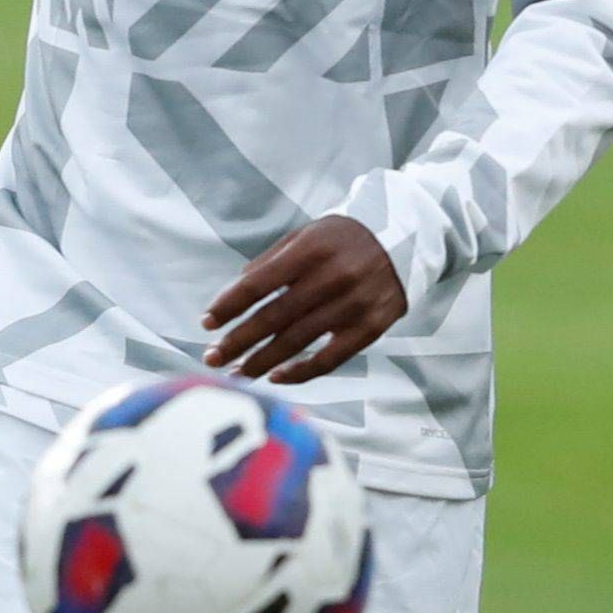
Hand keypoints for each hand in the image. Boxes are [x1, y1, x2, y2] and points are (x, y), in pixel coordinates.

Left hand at [206, 218, 406, 383]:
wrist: (406, 239)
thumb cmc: (344, 238)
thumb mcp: (307, 234)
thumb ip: (272, 260)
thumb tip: (236, 291)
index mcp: (311, 249)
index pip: (259, 283)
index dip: (229, 305)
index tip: (206, 323)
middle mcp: (333, 277)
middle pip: (274, 317)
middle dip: (238, 341)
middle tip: (211, 358)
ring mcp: (354, 305)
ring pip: (298, 342)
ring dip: (261, 362)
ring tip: (235, 373)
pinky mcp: (370, 328)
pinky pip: (329, 359)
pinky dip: (300, 371)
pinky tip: (275, 378)